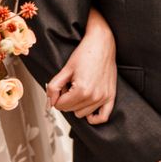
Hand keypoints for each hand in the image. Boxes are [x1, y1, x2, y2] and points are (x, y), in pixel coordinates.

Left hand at [46, 9, 116, 124]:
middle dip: (66, 100)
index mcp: (82, 91)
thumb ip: (54, 86)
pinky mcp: (111, 96)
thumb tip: (50, 101)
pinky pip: (103, 117)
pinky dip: (94, 117)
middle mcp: (94, 97)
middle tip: (68, 85)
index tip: (59, 88)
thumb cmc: (85, 53)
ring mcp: (104, 98)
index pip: (61, 106)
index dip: (56, 97)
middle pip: (71, 110)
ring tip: (78, 88)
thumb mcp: (65, 69)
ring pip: (83, 114)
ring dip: (77, 104)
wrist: (102, 44)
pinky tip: (87, 107)